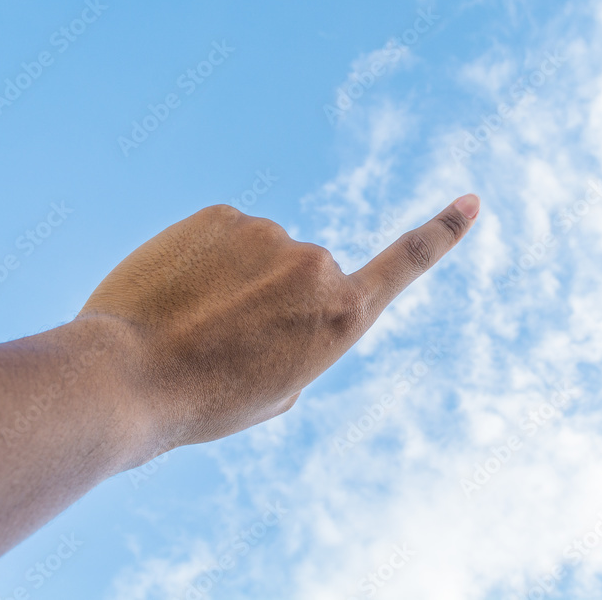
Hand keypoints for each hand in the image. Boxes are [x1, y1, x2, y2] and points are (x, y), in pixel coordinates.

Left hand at [77, 195, 479, 451]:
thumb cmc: (207, 400)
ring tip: (191, 319)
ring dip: (233, 277)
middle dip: (270, 297)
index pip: (406, 263)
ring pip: (259, 251)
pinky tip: (173, 291)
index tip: (471, 201)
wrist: (129, 378)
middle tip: (223, 339)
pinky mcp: (223, 213)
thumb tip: (282, 297)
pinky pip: (222, 234)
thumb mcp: (277, 391)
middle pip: (303, 272)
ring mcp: (272, 233)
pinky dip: (202, 257)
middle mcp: (318, 265)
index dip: (442, 232)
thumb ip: (301, 338)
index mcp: (342, 316)